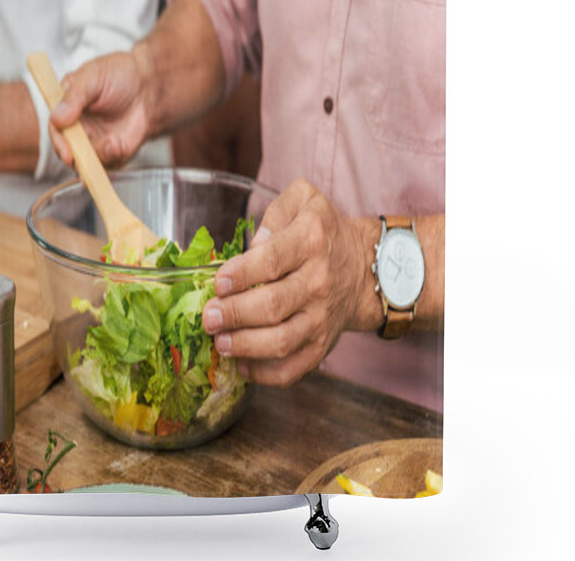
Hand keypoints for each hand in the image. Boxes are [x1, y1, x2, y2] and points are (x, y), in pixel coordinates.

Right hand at [49, 49, 151, 167]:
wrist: (150, 87)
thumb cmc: (120, 75)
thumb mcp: (93, 77)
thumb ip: (74, 96)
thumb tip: (57, 118)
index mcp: (67, 106)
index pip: (56, 128)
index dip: (58, 142)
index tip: (66, 152)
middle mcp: (78, 126)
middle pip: (67, 149)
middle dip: (75, 157)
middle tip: (86, 157)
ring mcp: (94, 140)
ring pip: (86, 160)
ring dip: (98, 156)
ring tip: (113, 142)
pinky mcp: (111, 151)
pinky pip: (107, 163)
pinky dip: (112, 157)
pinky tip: (119, 144)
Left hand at [203, 178, 372, 386]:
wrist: (365, 267)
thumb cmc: (322, 231)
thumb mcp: (304, 200)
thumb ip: (276, 213)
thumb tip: (254, 244)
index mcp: (310, 241)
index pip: (272, 261)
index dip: (242, 273)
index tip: (218, 282)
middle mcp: (318, 282)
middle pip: (273, 305)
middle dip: (235, 314)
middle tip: (208, 317)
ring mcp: (321, 318)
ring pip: (282, 341)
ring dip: (246, 346)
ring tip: (219, 343)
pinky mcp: (322, 345)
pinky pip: (294, 368)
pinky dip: (265, 374)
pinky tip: (240, 366)